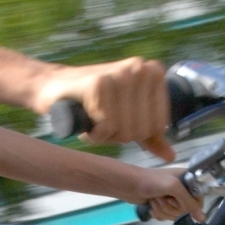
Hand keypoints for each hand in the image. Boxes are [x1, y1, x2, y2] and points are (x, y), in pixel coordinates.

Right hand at [34, 58, 175, 161]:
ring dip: (104, 136)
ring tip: (94, 120)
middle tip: (102, 122)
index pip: (158, 126)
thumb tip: (170, 156)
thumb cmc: (93, 102)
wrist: (54, 86)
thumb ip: (150, 136)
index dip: (136, 133)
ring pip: (125, 130)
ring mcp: (120, 74)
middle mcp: (140, 68)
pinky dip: (93, 134)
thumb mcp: (127, 117)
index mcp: (154, 72)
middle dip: (119, 135)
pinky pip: (106, 127)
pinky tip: (86, 121)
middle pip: (141, 130)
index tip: (119, 121)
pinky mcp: (99, 84)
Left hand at [133, 168, 203, 221]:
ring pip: (175, 215)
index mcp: (187, 180)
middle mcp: (181, 189)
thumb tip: (202, 217)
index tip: (179, 202)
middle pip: (186, 210)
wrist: (129, 185)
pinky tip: (152, 205)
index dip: (190, 205)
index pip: (198, 200)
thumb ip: (189, 201)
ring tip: (155, 199)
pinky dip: (158, 213)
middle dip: (172, 207)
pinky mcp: (162, 206)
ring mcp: (172, 198)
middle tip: (163, 198)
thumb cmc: (151, 181)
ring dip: (163, 210)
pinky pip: (166, 217)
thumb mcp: (173, 187)